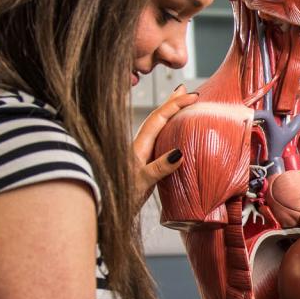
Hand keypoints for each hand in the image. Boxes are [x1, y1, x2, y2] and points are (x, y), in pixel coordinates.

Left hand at [130, 84, 199, 203]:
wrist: (107, 208)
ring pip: (157, 127)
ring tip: (180, 104)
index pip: (159, 118)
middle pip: (157, 117)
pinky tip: (172, 133)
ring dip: (169, 114)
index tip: (192, 96)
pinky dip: (167, 129)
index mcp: (139, 146)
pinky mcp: (142, 163)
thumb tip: (178, 153)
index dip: (175, 105)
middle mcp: (139, 146)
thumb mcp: (142, 183)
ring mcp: (140, 154)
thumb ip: (159, 168)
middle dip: (172, 102)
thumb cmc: (121, 197)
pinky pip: (158, 138)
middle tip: (186, 90)